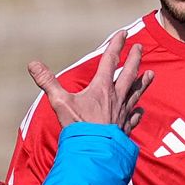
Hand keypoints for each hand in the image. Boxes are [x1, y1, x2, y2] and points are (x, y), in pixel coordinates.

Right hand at [27, 30, 152, 133]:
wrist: (94, 151)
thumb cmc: (77, 126)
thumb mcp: (60, 102)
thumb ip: (47, 82)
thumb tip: (32, 64)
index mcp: (102, 88)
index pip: (110, 61)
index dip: (116, 45)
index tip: (123, 33)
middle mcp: (116, 97)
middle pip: (128, 74)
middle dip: (134, 59)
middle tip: (140, 48)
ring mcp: (123, 113)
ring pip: (136, 93)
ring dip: (143, 83)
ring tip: (151, 74)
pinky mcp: (125, 128)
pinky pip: (134, 117)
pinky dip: (138, 113)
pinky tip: (141, 111)